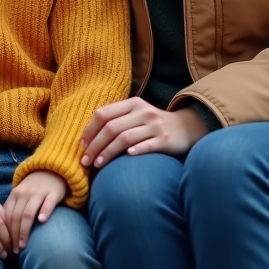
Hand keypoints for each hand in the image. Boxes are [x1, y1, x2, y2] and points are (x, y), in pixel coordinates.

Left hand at [4, 170, 66, 252]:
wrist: (51, 171)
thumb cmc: (33, 189)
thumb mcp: (20, 196)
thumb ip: (12, 209)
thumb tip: (2, 231)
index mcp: (15, 195)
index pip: (7, 216)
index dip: (6, 232)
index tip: (6, 246)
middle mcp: (25, 193)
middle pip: (16, 217)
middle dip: (14, 236)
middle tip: (15, 250)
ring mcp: (38, 193)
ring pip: (28, 213)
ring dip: (24, 230)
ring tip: (23, 245)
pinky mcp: (52, 193)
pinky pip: (48, 202)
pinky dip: (44, 211)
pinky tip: (42, 221)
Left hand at [80, 99, 209, 167]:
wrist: (186, 127)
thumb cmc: (153, 124)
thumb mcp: (136, 115)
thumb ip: (116, 120)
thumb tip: (87, 139)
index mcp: (132, 104)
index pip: (103, 114)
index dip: (89, 130)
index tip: (82, 146)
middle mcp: (143, 112)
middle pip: (111, 128)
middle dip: (95, 145)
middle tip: (85, 161)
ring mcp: (155, 125)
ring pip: (125, 138)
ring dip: (108, 152)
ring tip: (97, 165)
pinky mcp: (166, 139)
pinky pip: (147, 145)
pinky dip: (135, 151)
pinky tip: (125, 158)